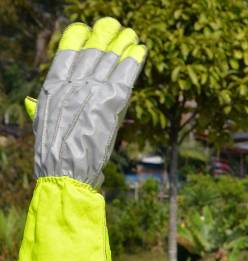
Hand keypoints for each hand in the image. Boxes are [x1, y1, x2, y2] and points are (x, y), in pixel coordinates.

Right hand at [8, 18, 146, 260]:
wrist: (66, 173)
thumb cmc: (54, 155)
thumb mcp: (42, 126)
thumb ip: (38, 109)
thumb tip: (30, 101)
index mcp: (52, 89)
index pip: (66, 54)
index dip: (79, 39)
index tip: (88, 29)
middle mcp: (71, 86)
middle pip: (91, 53)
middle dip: (105, 37)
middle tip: (117, 25)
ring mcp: (90, 93)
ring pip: (109, 61)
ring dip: (123, 44)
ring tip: (132, 34)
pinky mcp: (109, 104)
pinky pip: (124, 76)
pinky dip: (134, 61)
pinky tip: (141, 49)